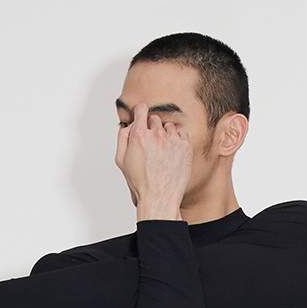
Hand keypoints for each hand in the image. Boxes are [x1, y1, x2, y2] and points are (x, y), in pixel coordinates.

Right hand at [115, 103, 192, 221]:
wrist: (160, 197)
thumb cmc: (140, 182)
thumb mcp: (121, 160)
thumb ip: (123, 137)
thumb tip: (129, 124)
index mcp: (139, 136)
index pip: (141, 110)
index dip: (141, 113)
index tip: (142, 118)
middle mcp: (156, 135)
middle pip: (154, 119)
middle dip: (152, 128)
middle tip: (151, 145)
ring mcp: (172, 140)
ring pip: (168, 127)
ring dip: (165, 135)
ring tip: (162, 152)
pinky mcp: (185, 146)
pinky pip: (181, 133)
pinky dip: (177, 140)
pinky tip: (172, 153)